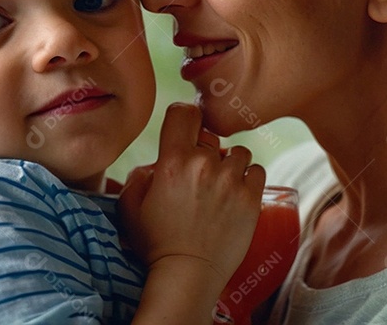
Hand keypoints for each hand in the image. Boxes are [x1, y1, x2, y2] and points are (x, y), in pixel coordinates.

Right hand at [119, 103, 265, 287]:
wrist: (188, 273)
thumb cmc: (155, 243)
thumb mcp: (130, 208)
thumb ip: (137, 177)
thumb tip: (152, 165)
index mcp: (173, 161)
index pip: (183, 112)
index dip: (183, 118)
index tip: (184, 131)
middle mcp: (203, 164)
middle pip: (211, 135)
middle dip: (204, 150)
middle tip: (198, 176)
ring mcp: (230, 180)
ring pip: (237, 152)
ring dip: (229, 164)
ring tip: (220, 186)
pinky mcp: (251, 198)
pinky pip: (257, 171)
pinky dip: (248, 178)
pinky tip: (236, 193)